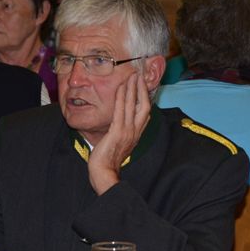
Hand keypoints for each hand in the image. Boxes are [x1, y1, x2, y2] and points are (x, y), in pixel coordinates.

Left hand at [87, 72, 150, 194]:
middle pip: (144, 106)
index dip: (145, 99)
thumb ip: (124, 135)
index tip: (143, 87)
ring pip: (133, 105)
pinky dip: (121, 98)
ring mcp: (127, 131)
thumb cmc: (108, 162)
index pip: (145, 113)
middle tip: (139, 76)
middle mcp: (135, 132)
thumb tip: (123, 126)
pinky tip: (121, 88)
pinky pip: (121, 110)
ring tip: (132, 76)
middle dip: (142, 89)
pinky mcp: (117, 131)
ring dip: (132, 89)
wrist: (104, 174)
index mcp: (136, 135)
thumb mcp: (120, 146)